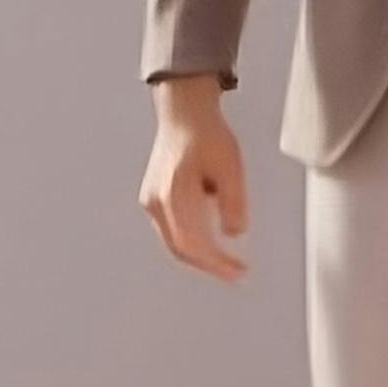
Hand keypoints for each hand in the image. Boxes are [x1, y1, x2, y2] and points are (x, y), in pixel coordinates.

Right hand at [141, 77, 253, 281]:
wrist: (184, 114)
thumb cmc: (207, 135)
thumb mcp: (230, 167)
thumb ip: (233, 201)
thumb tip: (234, 233)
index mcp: (173, 193)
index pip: (192, 244)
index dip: (215, 263)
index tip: (237, 272)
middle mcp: (156, 200)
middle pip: (180, 248)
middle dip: (209, 264)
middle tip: (234, 272)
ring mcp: (150, 200)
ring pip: (174, 241)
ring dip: (200, 253)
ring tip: (225, 259)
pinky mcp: (152, 198)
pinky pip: (170, 229)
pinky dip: (190, 239)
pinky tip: (208, 240)